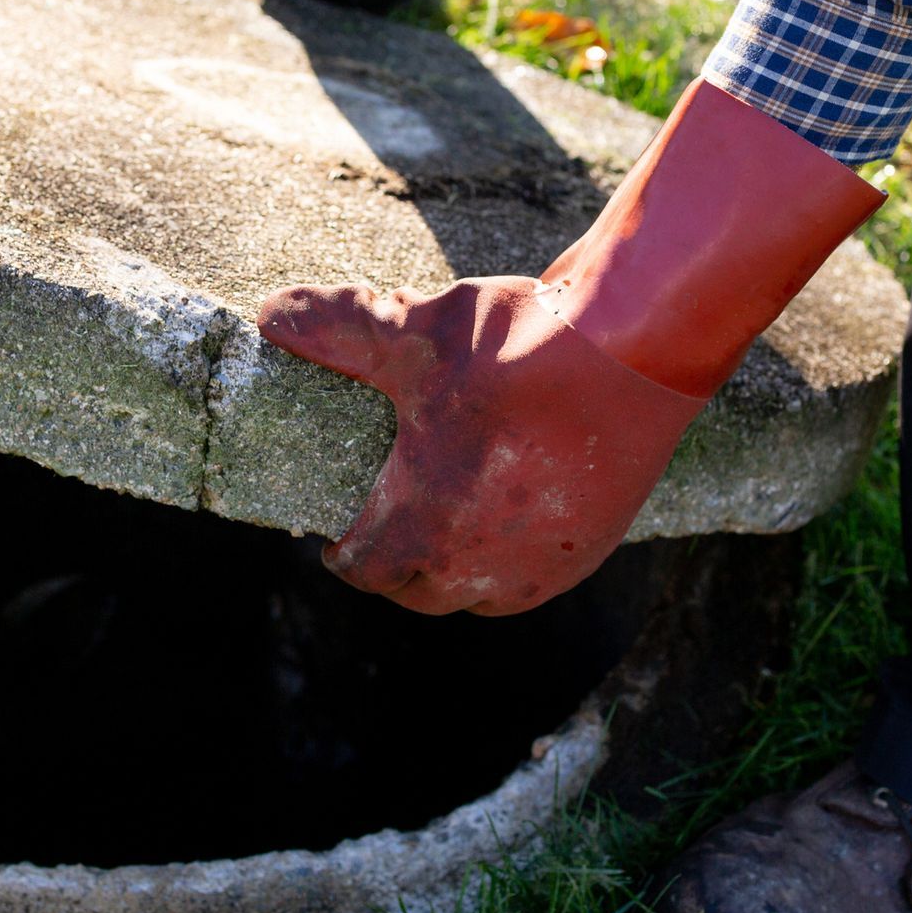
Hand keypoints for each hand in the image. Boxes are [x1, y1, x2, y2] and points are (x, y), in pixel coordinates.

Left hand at [258, 278, 704, 615]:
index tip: (336, 541)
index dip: (344, 557)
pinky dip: (505, 563)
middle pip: (418, 592)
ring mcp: (541, 565)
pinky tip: (502, 521)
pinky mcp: (589, 549)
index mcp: (425, 523)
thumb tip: (273, 316)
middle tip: (383, 532)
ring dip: (450, 573)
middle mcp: (481, 564)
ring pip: (477, 596)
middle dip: (394, 568)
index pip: (366, 571)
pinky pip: (529, 578)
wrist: (638, 349)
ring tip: (440, 530)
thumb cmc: (519, 346)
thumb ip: (339, 330)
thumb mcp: (415, 333)